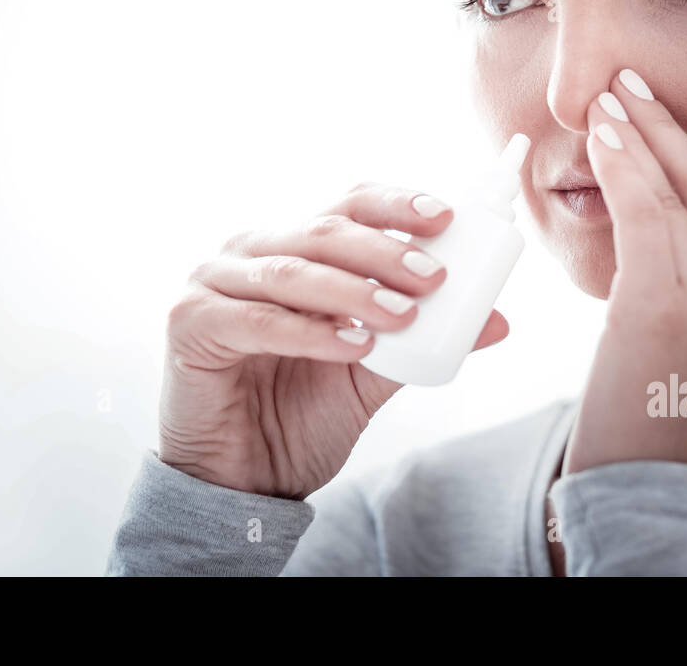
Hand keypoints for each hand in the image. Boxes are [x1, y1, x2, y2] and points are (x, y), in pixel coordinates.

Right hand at [158, 182, 509, 499]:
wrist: (242, 481)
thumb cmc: (300, 416)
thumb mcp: (374, 374)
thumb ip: (425, 343)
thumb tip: (497, 320)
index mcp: (296, 247)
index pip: (348, 205)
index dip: (395, 205)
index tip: (445, 218)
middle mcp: (253, 252)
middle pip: (325, 230)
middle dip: (385, 251)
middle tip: (433, 279)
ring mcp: (214, 282)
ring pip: (293, 271)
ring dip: (354, 290)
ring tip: (402, 315)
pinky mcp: (189, 322)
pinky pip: (256, 320)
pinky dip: (309, 332)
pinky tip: (351, 345)